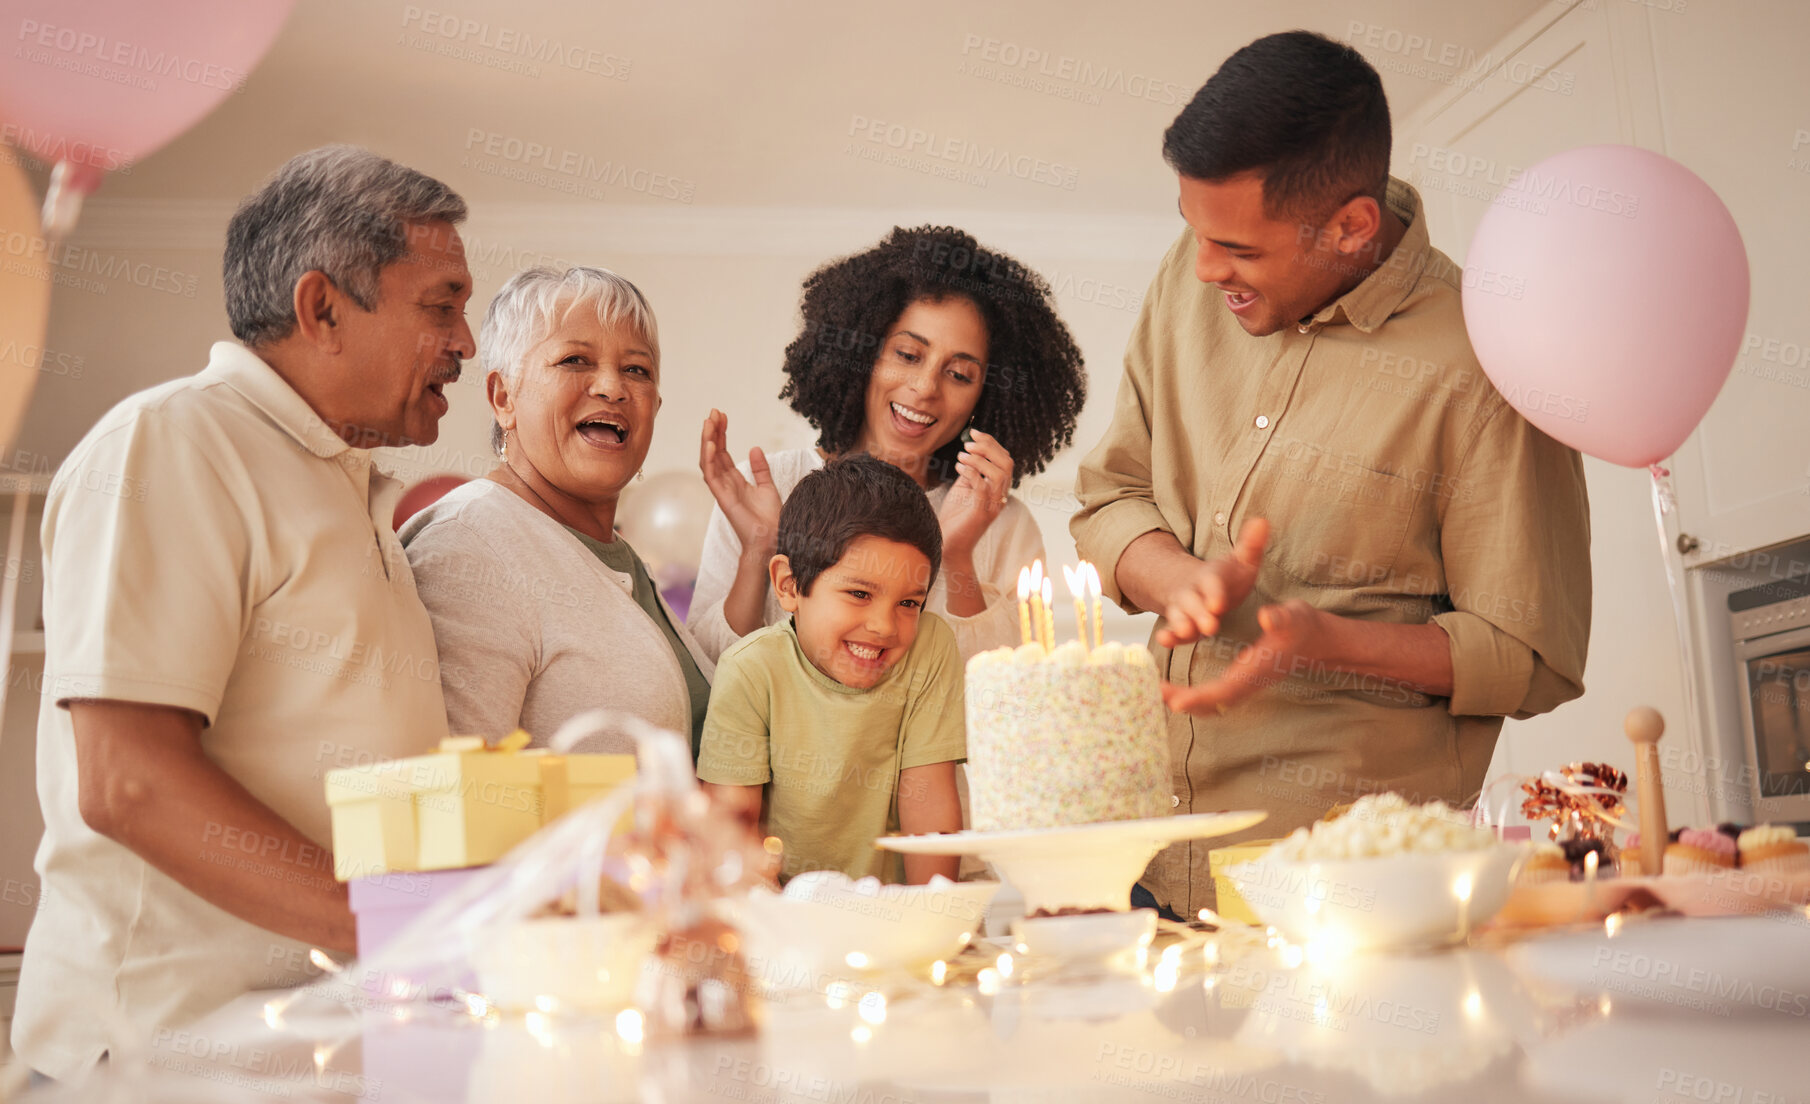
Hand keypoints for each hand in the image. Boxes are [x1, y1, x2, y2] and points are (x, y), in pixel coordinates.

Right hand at [699, 409, 782, 554]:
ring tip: (709, 422)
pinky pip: (711, 475)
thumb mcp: (768, 486)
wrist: (772, 536)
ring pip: (708, 461)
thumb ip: (760, 468)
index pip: (723, 453)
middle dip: (712, 432)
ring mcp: (722, 490)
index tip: (722, 416)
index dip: (721, 434)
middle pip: (714, 453)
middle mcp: (726, 483)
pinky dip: (709, 458)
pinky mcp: (723, 497)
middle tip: (713, 412)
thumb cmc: (770, 518)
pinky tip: (711, 443)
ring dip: (707, 441)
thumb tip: (755, 448)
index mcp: (735, 480)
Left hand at [937, 429, 1013, 556]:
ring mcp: (993, 506)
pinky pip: (983, 488)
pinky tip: (959, 467)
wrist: (948, 545)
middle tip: (969, 442)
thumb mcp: (964, 489)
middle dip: (989, 447)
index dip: (991, 443)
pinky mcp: (982, 514)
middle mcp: (1000, 496)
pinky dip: (972, 473)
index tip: (974, 433)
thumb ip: (971, 472)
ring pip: (999, 475)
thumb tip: (969, 450)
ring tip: (962, 455)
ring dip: (980, 460)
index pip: (1005, 460)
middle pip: (1007, 464)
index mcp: (998, 489)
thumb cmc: (955, 517)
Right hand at [1153, 518, 1269, 648]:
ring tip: (1185, 632)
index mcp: (1210, 577)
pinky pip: (1173, 631)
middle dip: (1199, 613)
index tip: (1218, 603)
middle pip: (1192, 601)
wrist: (1200, 586)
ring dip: (1181, 624)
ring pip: (1179, 616)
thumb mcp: (1241, 560)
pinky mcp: (1181, 625)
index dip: (1214, 592)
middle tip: (1210, 625)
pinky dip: (1168, 636)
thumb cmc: (1228, 576)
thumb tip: (1263, 521)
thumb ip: (1251, 545)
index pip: (1211, 583)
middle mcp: (1193, 592)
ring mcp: (1184, 609)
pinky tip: (1165, 641)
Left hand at [1160, 599, 1328, 714]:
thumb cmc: (1302, 624)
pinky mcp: (1244, 683)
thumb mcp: (1294, 615)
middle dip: (1185, 701)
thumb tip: (1266, 616)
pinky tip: (1178, 691)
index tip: (1174, 700)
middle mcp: (1250, 683)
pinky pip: (1217, 698)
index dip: (1198, 697)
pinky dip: (1196, 698)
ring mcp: (1247, 686)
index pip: (1224, 691)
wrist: (1317, 639)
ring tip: (1158, 692)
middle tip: (1154, 693)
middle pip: (1213, 703)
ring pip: (1214, 704)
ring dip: (1187, 701)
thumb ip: (1281, 617)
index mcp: (1257, 670)